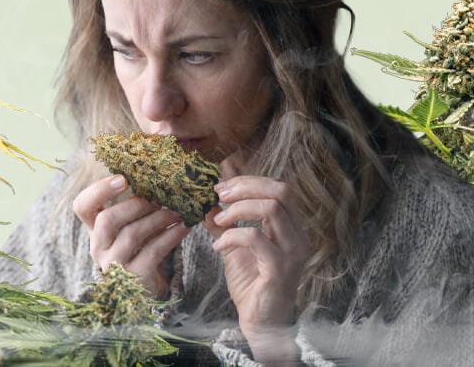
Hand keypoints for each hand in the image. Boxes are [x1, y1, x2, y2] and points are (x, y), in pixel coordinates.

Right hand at [73, 174, 190, 298]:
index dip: (98, 190)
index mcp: (93, 229)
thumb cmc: (138, 249)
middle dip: (137, 203)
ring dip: (159, 217)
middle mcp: (98, 247)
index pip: (81, 206)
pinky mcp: (133, 278)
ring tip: (178, 209)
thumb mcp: (129, 226)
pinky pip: (153, 251)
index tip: (123, 178)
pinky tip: (185, 226)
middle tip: (161, 195)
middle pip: (108, 220)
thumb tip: (158, 175)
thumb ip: (134, 205)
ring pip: (132, 234)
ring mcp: (113, 265)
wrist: (145, 291)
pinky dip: (171, 235)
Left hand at [203, 176, 309, 358]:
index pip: (278, 188)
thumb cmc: (252, 284)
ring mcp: (292, 252)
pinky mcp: (280, 268)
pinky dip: (232, 236)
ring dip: (238, 209)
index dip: (249, 181)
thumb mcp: (234, 246)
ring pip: (272, 209)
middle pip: (280, 191)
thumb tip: (208, 201)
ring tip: (219, 221)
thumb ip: (224, 223)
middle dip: (246, 187)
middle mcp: (297, 235)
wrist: (261, 322)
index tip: (221, 186)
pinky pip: (256, 238)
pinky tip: (218, 246)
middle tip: (220, 195)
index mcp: (291, 227)